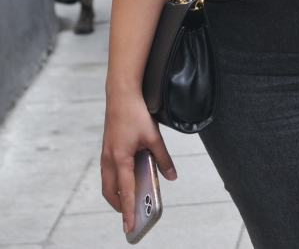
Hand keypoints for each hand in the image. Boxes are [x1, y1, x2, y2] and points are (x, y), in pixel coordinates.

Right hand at [101, 91, 176, 233]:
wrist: (121, 94)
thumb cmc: (135, 113)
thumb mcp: (154, 136)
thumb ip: (163, 158)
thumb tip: (172, 176)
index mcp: (120, 158)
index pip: (125, 191)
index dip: (129, 210)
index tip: (130, 226)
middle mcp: (109, 159)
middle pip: (111, 192)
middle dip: (120, 205)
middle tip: (131, 215)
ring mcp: (106, 154)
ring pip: (107, 182)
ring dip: (116, 194)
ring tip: (129, 200)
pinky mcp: (107, 148)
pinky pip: (108, 172)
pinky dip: (115, 181)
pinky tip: (127, 178)